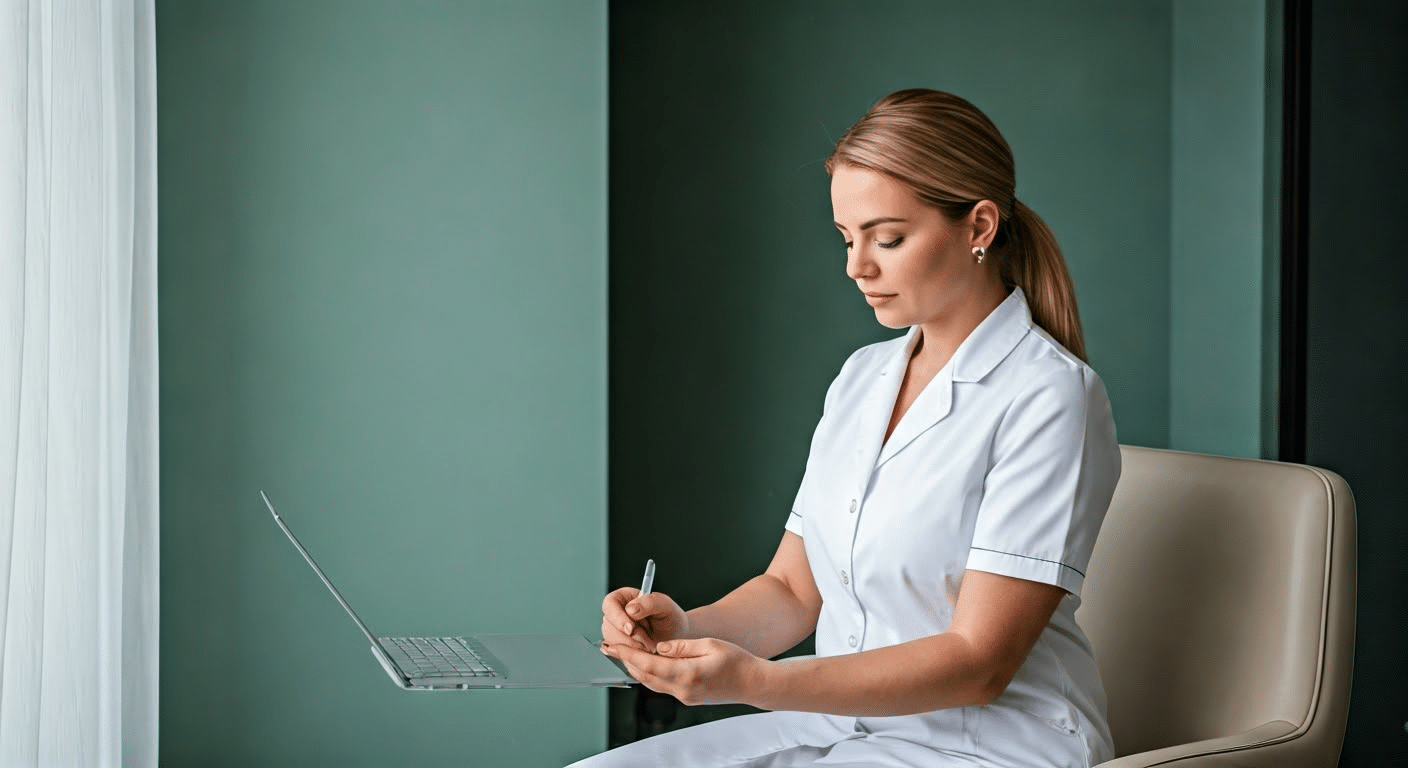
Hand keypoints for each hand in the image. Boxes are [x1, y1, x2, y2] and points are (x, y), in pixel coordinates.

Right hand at [600, 587, 688, 652]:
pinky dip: (633, 656)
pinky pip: (618, 654)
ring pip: (612, 642)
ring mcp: (615, 632)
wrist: (676, 638)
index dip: (617, 617)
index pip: (610, 604)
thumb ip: (649, 602)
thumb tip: (630, 609)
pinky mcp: (618, 648)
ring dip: (633, 648)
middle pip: (609, 626)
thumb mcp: (665, 606)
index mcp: (624, 597)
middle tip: (649, 642)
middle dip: (630, 637)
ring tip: (651, 646)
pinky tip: (646, 652)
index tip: (631, 629)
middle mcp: (616, 614)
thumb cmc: (671, 618)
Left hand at [602, 637, 764, 706]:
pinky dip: (648, 674)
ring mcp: (684, 696)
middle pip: (645, 676)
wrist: (753, 683)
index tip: (613, 645)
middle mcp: (683, 689)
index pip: (649, 664)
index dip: (628, 654)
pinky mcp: (687, 698)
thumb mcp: (709, 644)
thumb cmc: (737, 661)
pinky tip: (644, 664)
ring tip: (622, 653)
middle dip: (625, 661)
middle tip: (609, 646)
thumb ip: (681, 647)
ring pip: (651, 683)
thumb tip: (659, 647)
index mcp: (688, 674)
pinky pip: (661, 686)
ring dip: (635, 669)